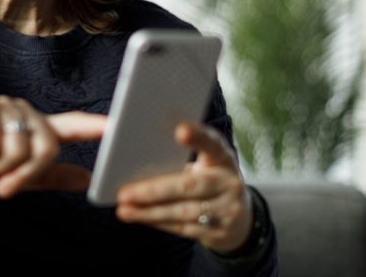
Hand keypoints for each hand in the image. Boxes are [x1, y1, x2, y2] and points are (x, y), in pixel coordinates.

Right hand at [0, 95, 105, 198]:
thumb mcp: (14, 176)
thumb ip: (49, 176)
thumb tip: (86, 179)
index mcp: (35, 128)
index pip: (72, 125)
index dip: (95, 127)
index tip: (118, 127)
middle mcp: (25, 112)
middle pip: (47, 148)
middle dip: (24, 174)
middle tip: (2, 183)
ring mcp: (5, 106)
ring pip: (19, 150)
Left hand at [115, 122, 252, 252]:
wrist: (241, 219)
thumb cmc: (209, 179)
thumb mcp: (206, 162)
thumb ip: (178, 153)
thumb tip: (126, 141)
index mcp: (223, 158)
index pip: (212, 144)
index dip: (198, 137)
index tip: (180, 130)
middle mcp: (229, 183)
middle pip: (190, 185)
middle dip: (154, 190)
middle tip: (124, 192)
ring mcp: (226, 210)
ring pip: (183, 211)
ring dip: (150, 211)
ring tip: (124, 208)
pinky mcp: (218, 233)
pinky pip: (183, 228)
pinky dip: (157, 222)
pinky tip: (139, 217)